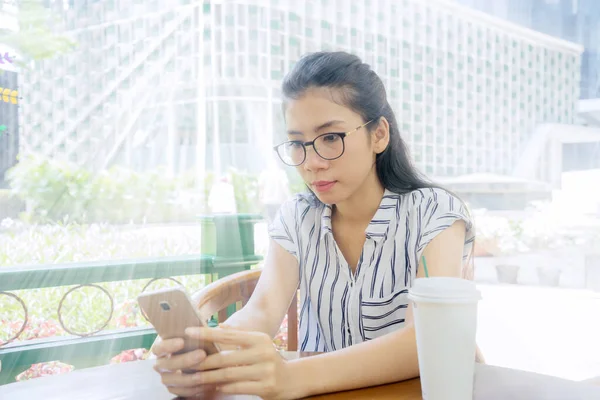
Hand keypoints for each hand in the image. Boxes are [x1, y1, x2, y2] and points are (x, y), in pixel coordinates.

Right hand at [151, 335, 217, 397]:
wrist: (205, 358)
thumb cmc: (198, 343)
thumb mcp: (197, 335)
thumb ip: (197, 331)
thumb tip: (209, 326)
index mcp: (163, 349)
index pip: (159, 347)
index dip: (168, 345)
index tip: (182, 341)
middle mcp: (162, 364)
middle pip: (168, 365)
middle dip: (185, 360)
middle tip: (202, 354)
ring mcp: (167, 377)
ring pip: (173, 381)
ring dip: (190, 377)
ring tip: (206, 373)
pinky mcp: (174, 389)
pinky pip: (181, 392)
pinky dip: (194, 389)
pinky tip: (207, 384)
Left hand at [153, 327, 297, 398]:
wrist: (291, 379)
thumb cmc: (267, 360)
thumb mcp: (257, 344)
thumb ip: (238, 336)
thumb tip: (217, 326)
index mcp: (259, 338)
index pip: (228, 335)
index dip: (207, 333)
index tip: (189, 332)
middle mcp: (263, 352)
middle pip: (226, 357)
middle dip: (204, 361)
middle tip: (186, 363)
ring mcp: (265, 370)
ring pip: (229, 374)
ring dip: (209, 377)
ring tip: (195, 378)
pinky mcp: (265, 387)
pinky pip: (238, 387)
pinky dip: (224, 387)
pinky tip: (214, 387)